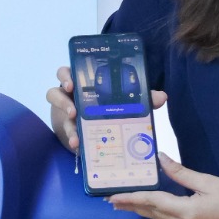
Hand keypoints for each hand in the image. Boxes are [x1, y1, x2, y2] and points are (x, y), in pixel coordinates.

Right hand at [46, 65, 165, 151]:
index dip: (66, 76)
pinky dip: (71, 138)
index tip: (72, 84)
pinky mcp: (65, 127)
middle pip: (56, 91)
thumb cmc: (107, 106)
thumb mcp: (123, 101)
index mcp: (82, 82)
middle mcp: (69, 94)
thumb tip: (162, 97)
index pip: (67, 72)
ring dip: (66, 125)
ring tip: (75, 136)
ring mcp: (64, 111)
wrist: (95, 125)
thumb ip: (141, 97)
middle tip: (73, 111)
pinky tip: (78, 145)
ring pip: (58, 116)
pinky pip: (62, 130)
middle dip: (62, 101)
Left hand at [110, 155, 218, 218]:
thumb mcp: (209, 182)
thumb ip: (181, 173)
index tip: (114, 193)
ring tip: (119, 208)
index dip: (132, 196)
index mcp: (186, 209)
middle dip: (129, 204)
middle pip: (150, 212)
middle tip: (109, 198)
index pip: (152, 201)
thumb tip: (160, 159)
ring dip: (137, 215)